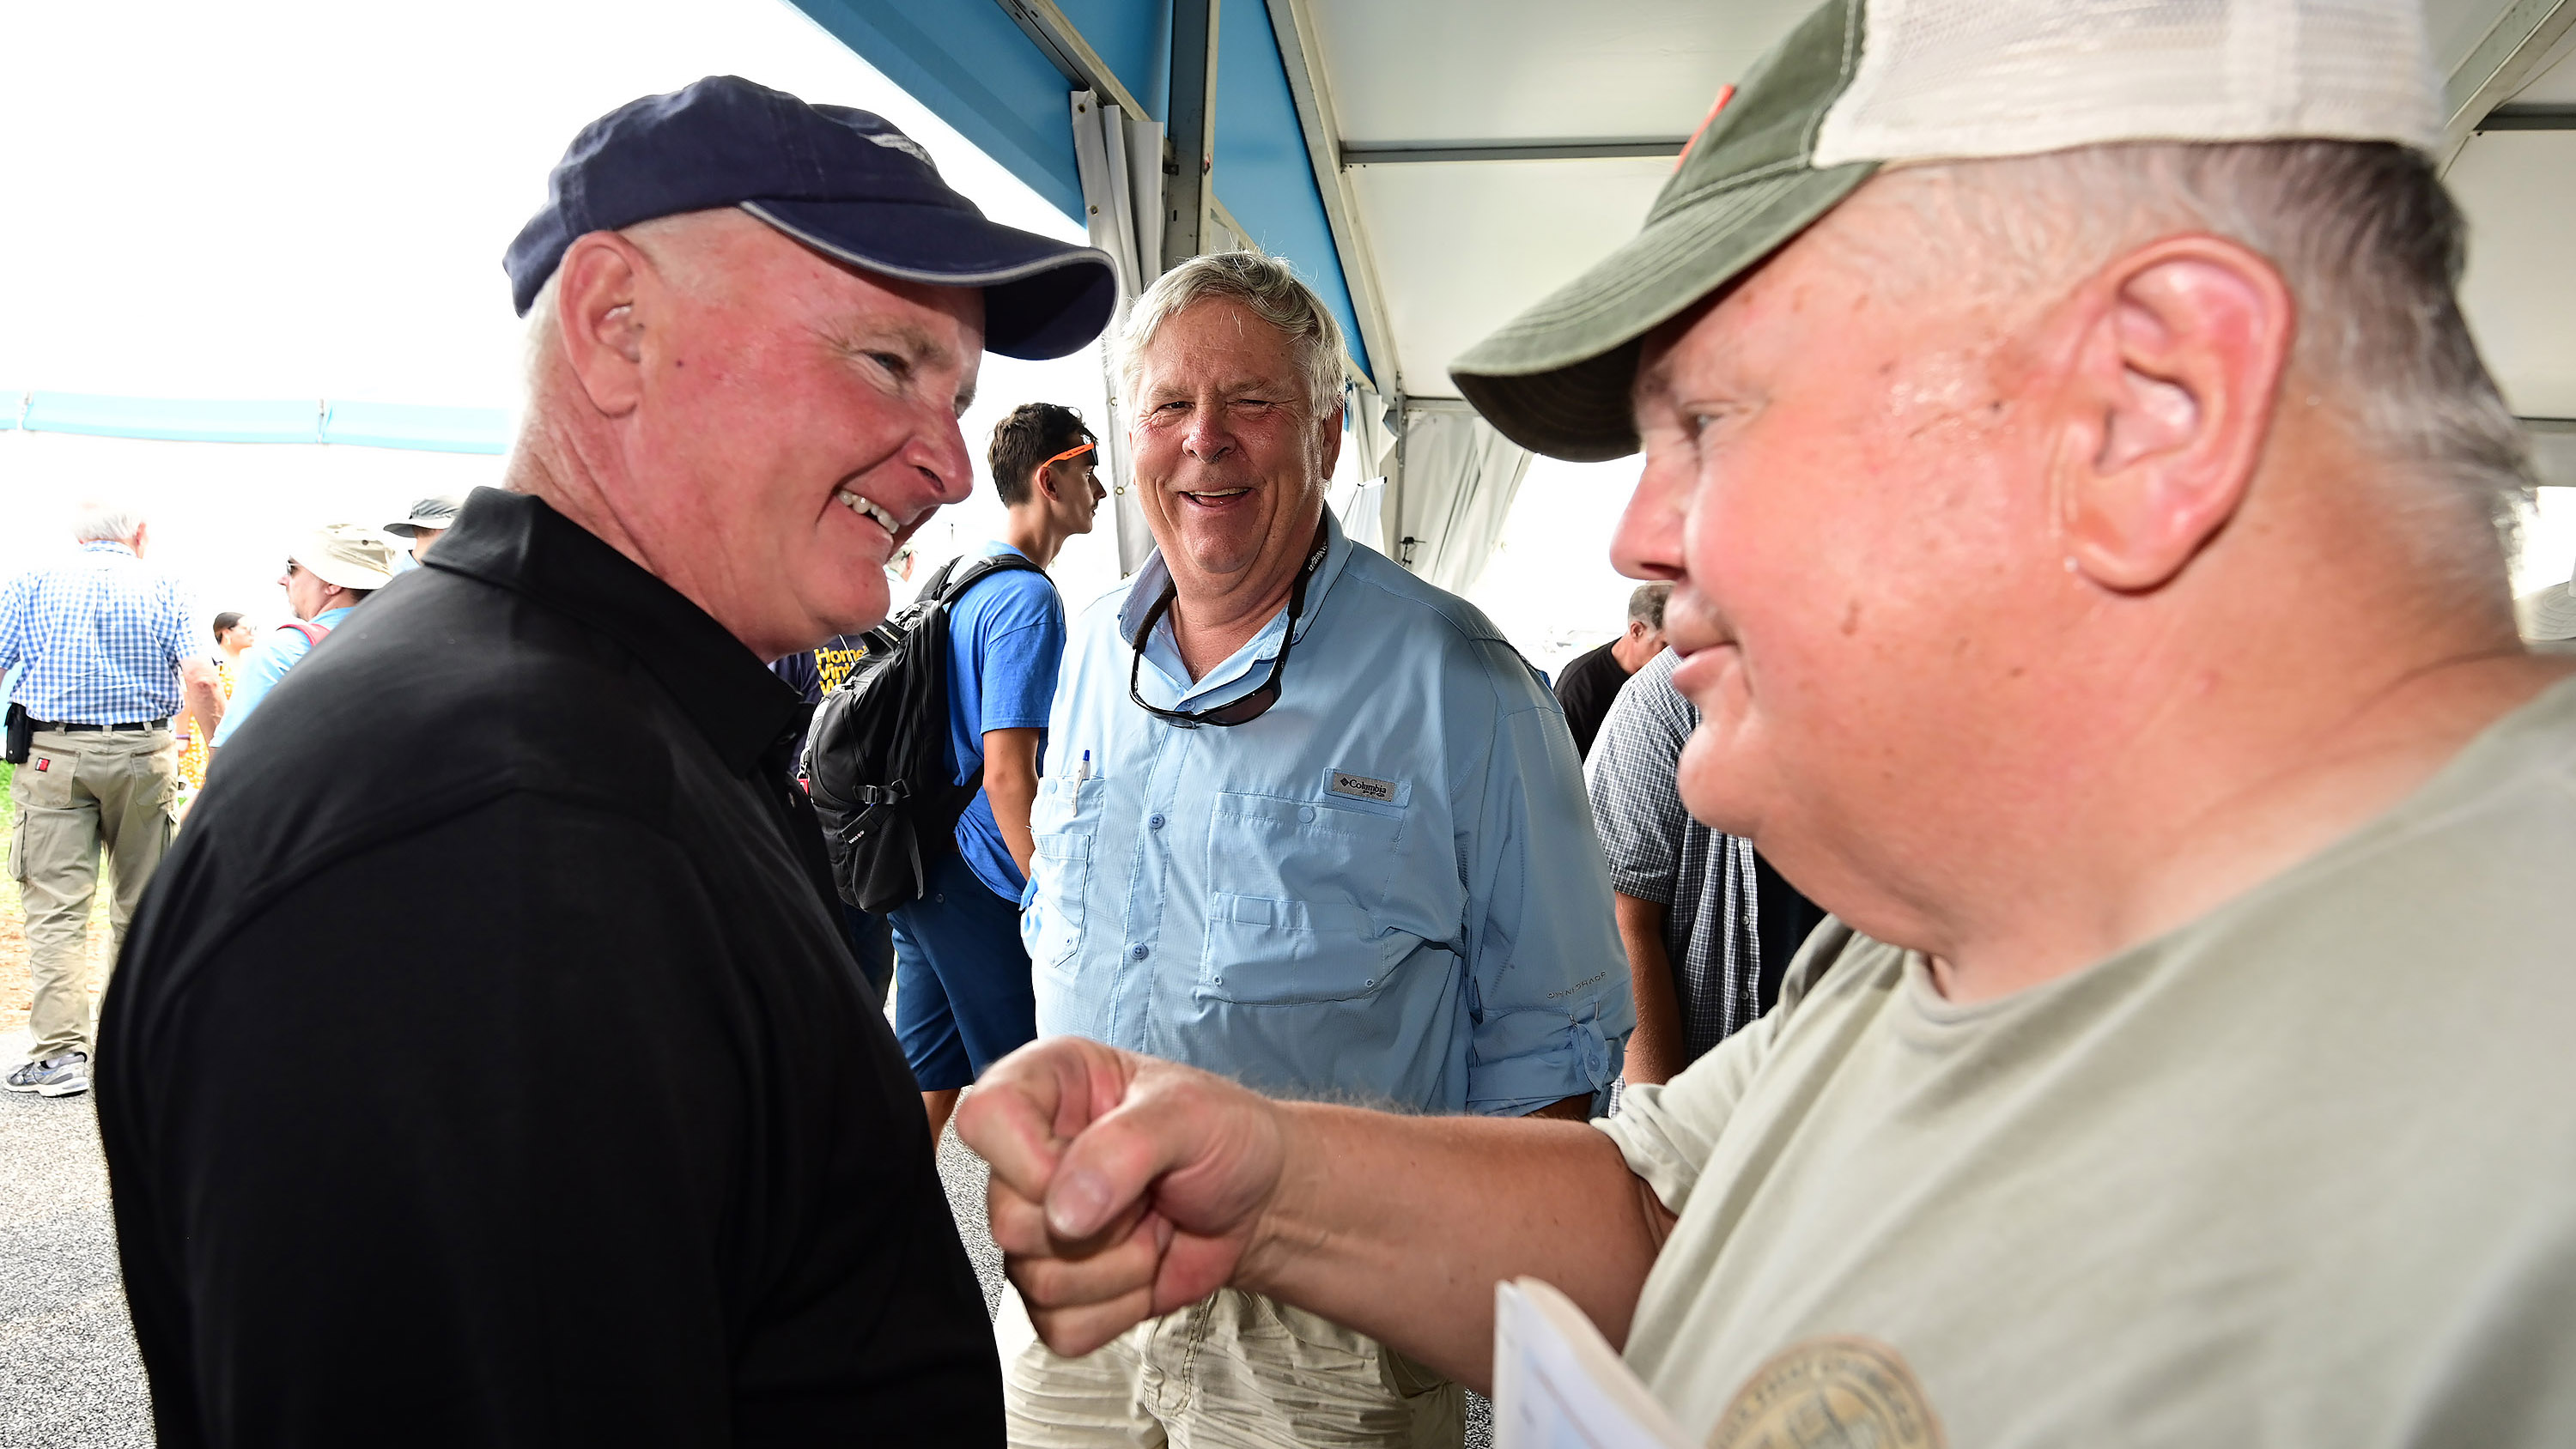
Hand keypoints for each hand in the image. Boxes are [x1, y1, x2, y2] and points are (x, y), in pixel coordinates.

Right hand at [957, 1037, 1286, 1355]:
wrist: (1256, 1202)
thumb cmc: (1223, 1138)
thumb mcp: (1188, 1116)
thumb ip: (1124, 1149)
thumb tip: (1063, 1213)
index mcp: (1044, 1087)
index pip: (985, 1118)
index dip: (1034, 1161)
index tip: (1098, 1164)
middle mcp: (1024, 1158)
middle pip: (1009, 1220)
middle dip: (1103, 1223)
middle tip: (1148, 1194)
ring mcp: (1033, 1229)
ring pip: (1037, 1280)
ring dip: (1121, 1267)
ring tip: (1152, 1224)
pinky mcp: (1053, 1291)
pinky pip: (1061, 1326)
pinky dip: (1120, 1308)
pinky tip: (1144, 1264)